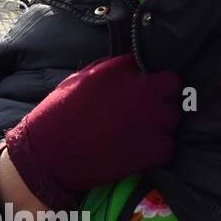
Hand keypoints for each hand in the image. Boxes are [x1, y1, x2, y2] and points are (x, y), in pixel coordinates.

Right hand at [3, 54, 181, 209]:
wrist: (48, 154)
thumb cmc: (57, 114)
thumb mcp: (79, 80)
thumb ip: (111, 71)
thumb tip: (131, 70)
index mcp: (120, 72)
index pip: (151, 66)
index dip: (145, 78)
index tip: (137, 87)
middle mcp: (142, 92)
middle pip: (171, 87)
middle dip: (159, 96)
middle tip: (141, 109)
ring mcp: (152, 121)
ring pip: (172, 117)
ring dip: (159, 122)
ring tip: (134, 131)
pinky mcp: (155, 150)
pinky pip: (168, 145)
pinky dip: (155, 148)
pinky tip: (134, 149)